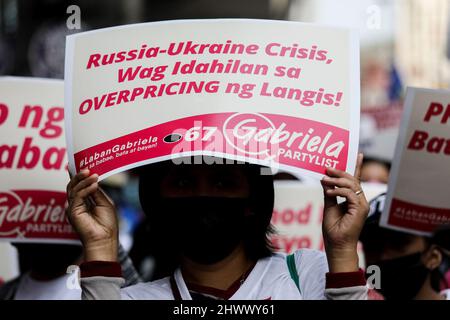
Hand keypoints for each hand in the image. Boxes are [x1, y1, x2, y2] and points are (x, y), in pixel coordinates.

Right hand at [66, 169, 118, 261]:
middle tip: (87, 168)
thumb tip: (93, 178)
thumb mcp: (105, 203)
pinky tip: (94, 185)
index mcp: (85, 201)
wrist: (105, 239)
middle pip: (73, 185)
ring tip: (93, 175)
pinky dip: (85, 189)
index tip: (83, 164)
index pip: (80, 185)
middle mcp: (77, 204)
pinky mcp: (72, 212)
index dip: (80, 175)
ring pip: (73, 189)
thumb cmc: (107, 224)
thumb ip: (97, 191)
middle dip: (79, 175)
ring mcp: (74, 208)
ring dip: (83, 180)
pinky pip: (77, 196)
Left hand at [321, 153, 368, 272]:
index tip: (358, 154)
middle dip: (340, 172)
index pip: (355, 180)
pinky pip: (350, 193)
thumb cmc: (333, 229)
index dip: (357, 166)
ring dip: (336, 180)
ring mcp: (362, 205)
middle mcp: (360, 201)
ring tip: (324, 179)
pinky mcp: (360, 209)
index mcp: (354, 200)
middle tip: (326, 168)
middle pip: (353, 180)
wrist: (337, 245)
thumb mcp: (329, 206)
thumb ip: (329, 192)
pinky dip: (338, 190)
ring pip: (352, 184)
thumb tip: (325, 179)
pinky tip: (329, 191)